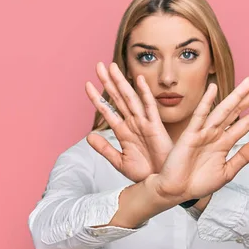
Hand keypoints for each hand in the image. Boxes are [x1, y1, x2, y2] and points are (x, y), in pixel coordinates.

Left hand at [84, 62, 172, 182]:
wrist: (161, 183)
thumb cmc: (144, 173)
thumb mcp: (119, 162)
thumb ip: (104, 148)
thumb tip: (88, 136)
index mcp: (124, 132)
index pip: (108, 110)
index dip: (97, 98)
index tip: (87, 84)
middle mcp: (133, 124)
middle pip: (118, 99)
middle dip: (108, 82)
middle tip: (99, 65)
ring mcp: (144, 123)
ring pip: (131, 98)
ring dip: (122, 82)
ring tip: (113, 67)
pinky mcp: (156, 127)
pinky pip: (149, 107)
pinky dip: (145, 93)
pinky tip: (139, 80)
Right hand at [152, 77, 248, 201]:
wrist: (177, 192)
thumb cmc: (199, 183)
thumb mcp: (227, 172)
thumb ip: (243, 157)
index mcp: (224, 143)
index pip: (246, 124)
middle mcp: (215, 134)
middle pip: (236, 111)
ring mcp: (203, 132)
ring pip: (223, 110)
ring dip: (235, 96)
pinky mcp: (190, 135)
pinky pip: (199, 116)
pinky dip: (206, 102)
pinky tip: (213, 88)